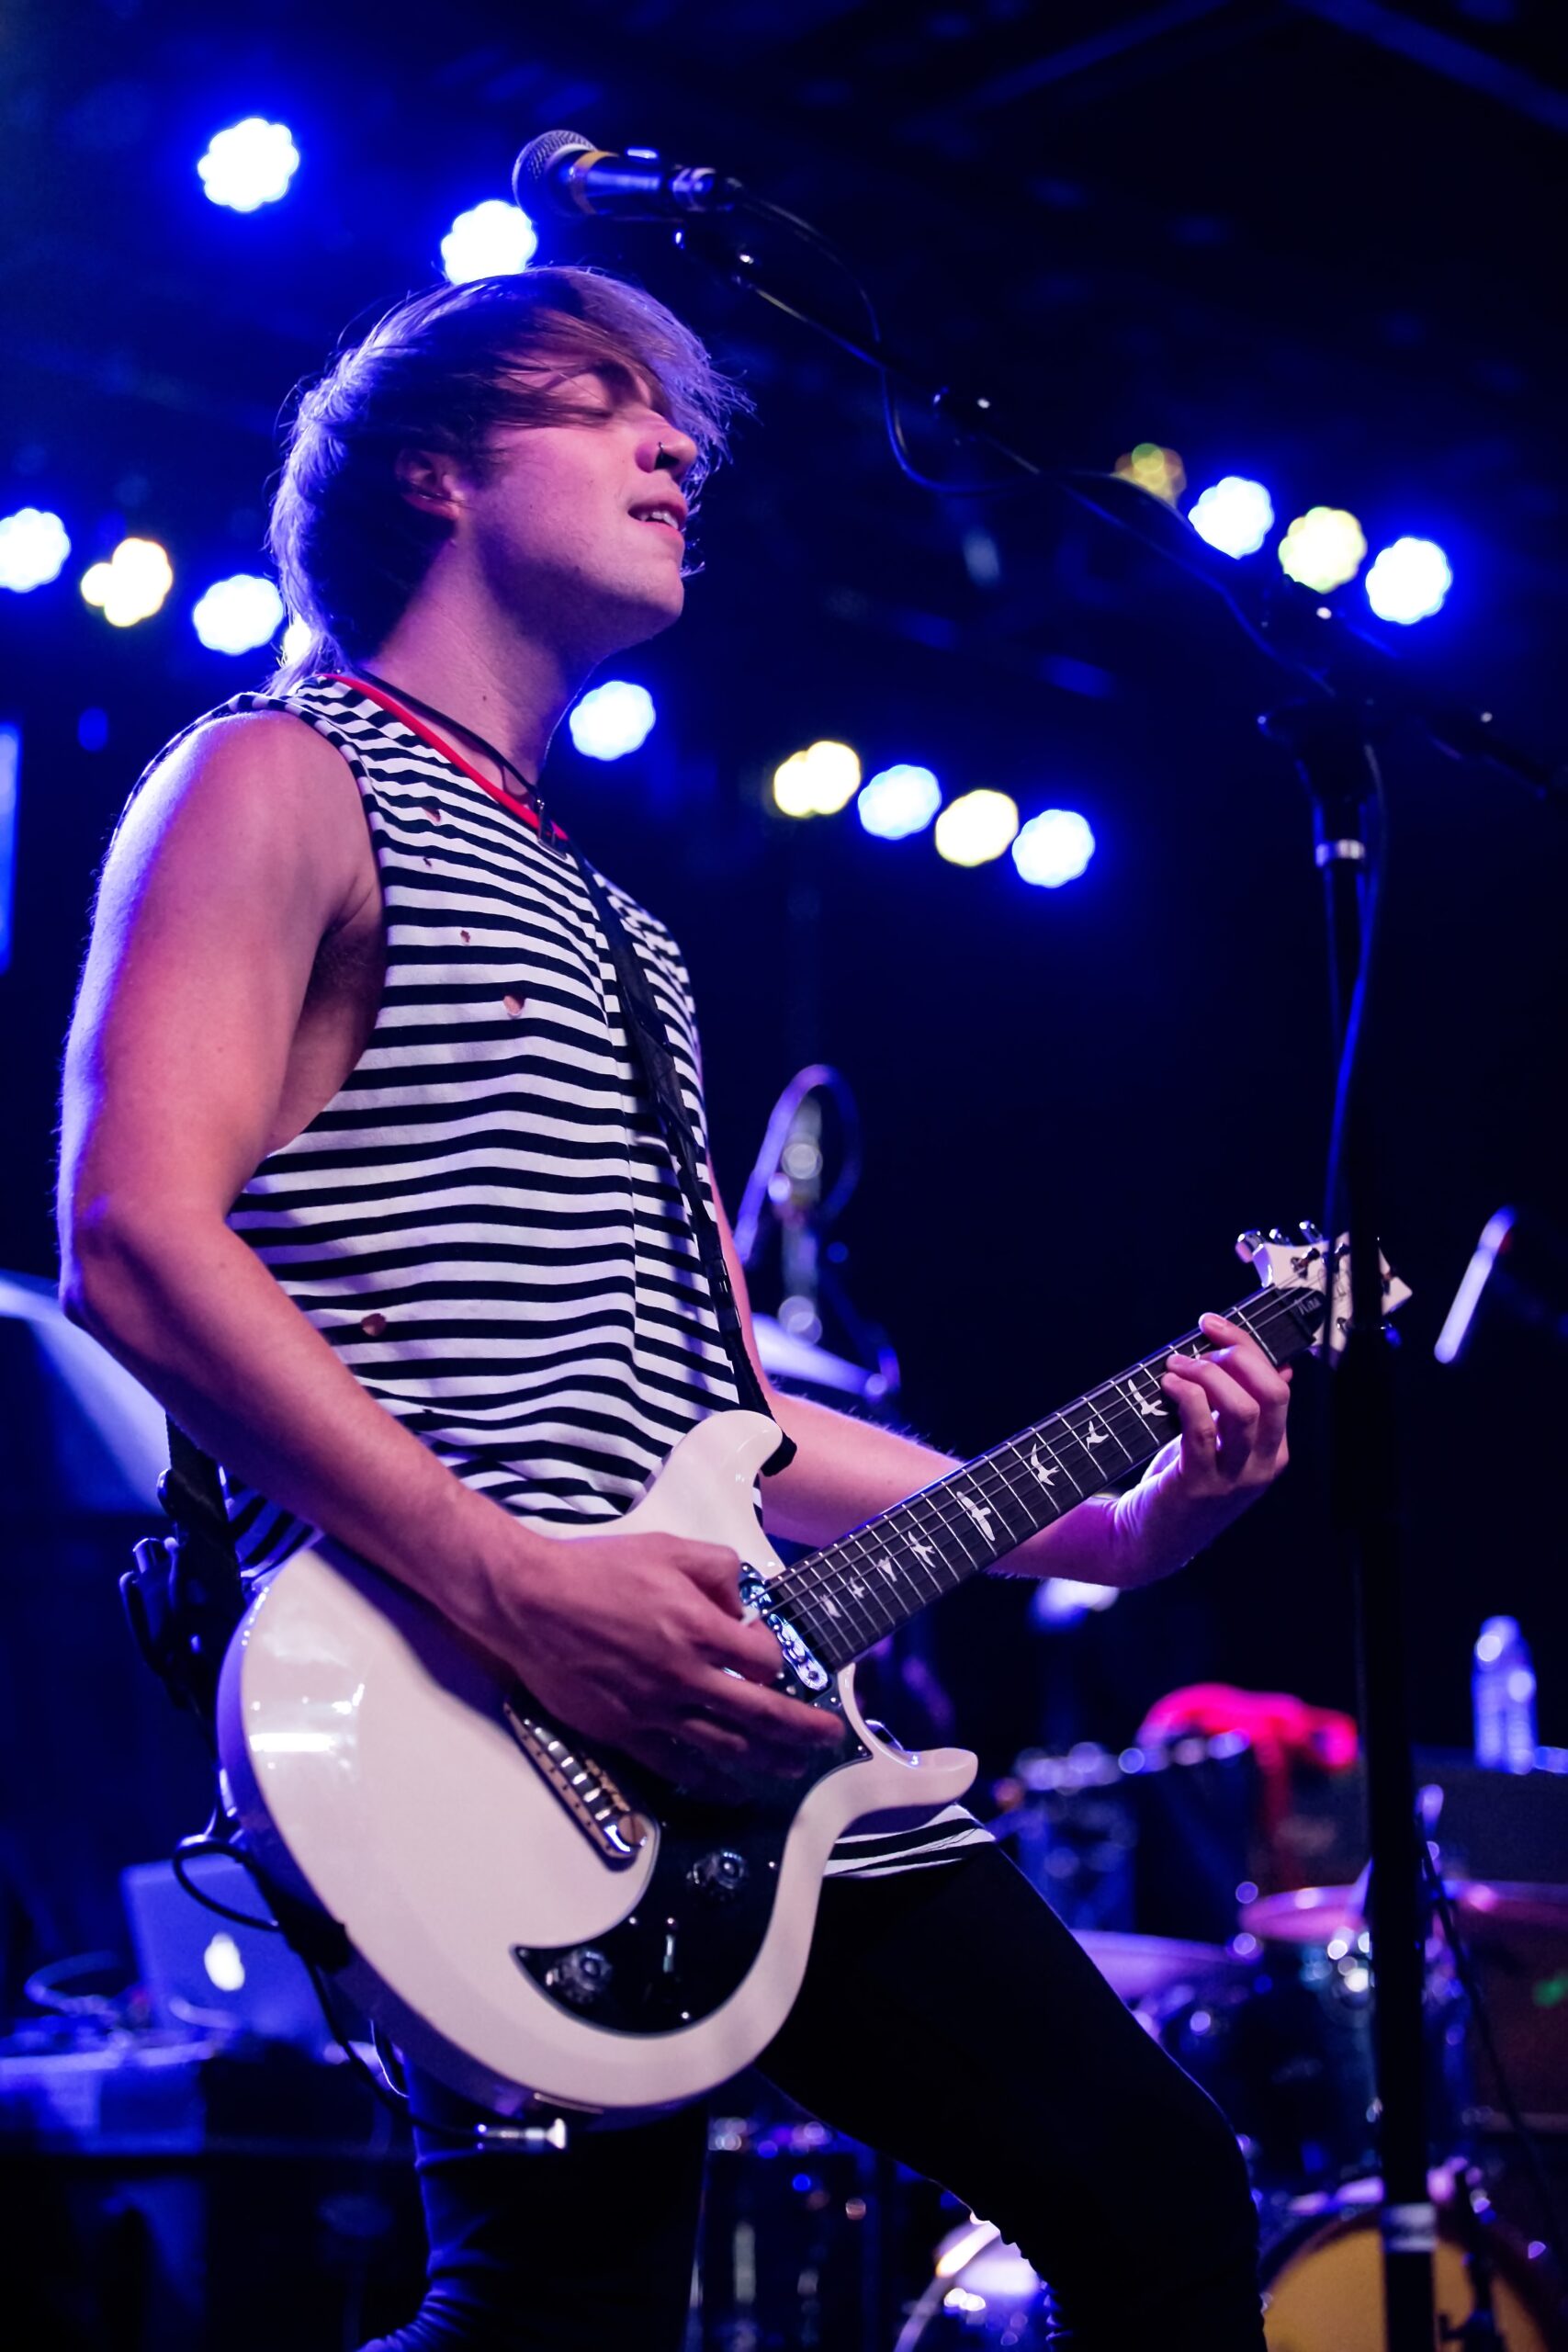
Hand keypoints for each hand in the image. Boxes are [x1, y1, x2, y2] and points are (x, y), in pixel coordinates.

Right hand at [484, 1528, 845, 1793]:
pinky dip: (710, 1782)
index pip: (766, 1661)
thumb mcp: (669, 1548)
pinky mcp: (625, 1732)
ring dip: (768, 1761)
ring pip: (727, 1748)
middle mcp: (685, 1677)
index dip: (776, 1657)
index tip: (763, 1650)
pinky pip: (677, 1767)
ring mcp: (655, 1710)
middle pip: (763, 1716)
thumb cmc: (597, 1571)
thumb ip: (719, 1569)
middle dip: (803, 1730)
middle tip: (828, 1740)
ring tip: (792, 1768)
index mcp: (699, 1629)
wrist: (531, 1603)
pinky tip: (729, 1788)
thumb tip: (741, 1604)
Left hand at [1113, 1313, 1291, 1578]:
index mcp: (1273, 1449)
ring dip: (1207, 1375)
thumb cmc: (1185, 1483)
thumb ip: (1249, 1409)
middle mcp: (1262, 1463)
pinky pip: (1201, 1429)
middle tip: (1202, 1339)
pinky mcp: (1200, 1484)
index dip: (1248, 1348)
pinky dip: (1187, 1397)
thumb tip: (1280, 1367)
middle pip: (1271, 1394)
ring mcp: (1234, 1477)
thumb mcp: (1225, 1444)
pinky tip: (1169, 1384)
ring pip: (1242, 1409)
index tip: (1215, 1324)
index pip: (1278, 1387)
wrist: (1151, 1539)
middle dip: (1238, 1354)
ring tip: (1177, 1364)